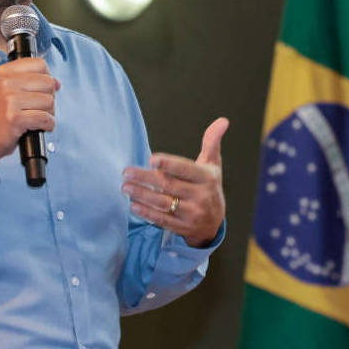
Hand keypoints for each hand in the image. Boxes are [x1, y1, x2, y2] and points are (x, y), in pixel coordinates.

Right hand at [0, 58, 59, 164]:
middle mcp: (6, 82)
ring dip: (49, 114)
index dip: (47, 77)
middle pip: (48, 82)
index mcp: (4, 72)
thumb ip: (28, 81)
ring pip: (49, 101)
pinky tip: (38, 127)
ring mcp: (9, 100)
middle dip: (49, 98)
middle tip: (39, 108)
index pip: (40, 64)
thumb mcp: (5, 89)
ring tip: (36, 119)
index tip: (43, 90)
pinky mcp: (14, 118)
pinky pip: (45, 118)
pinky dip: (47, 125)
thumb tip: (56, 82)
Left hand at [122, 117, 227, 246]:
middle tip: (126, 172)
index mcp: (207, 178)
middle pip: (169, 186)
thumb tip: (222, 121)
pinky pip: (163, 220)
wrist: (215, 222)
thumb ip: (212, 142)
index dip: (169, 164)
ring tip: (126, 187)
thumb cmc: (208, 186)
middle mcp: (201, 196)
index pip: (186, 169)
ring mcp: (192, 213)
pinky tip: (134, 205)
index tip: (151, 159)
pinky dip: (147, 213)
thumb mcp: (213, 165)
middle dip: (146, 179)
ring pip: (164, 203)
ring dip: (142, 195)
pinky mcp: (183, 227)